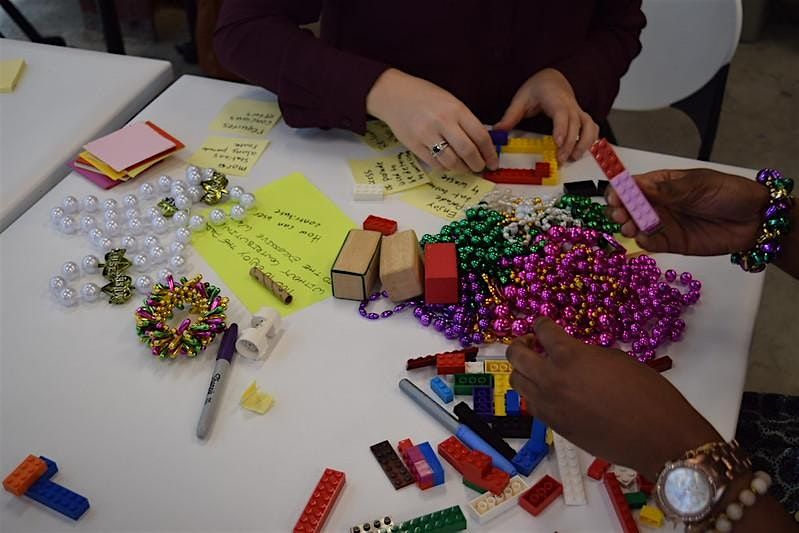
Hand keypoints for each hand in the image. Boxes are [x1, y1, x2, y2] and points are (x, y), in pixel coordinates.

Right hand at [366, 68, 497, 172]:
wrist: (394, 95)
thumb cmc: (425, 96)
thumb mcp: (450, 101)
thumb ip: (465, 120)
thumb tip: (481, 144)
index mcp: (456, 109)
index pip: (480, 136)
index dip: (490, 153)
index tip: (493, 161)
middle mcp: (442, 122)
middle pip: (468, 151)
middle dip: (477, 164)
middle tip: (480, 167)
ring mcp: (427, 135)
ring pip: (451, 162)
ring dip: (461, 169)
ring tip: (464, 168)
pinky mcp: (414, 146)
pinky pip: (435, 164)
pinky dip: (445, 168)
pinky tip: (448, 164)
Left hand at [493, 68, 598, 163]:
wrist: (553, 78)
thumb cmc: (538, 87)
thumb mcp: (520, 99)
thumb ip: (510, 116)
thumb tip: (497, 131)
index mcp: (555, 98)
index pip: (561, 114)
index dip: (561, 128)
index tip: (558, 142)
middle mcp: (570, 105)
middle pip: (576, 124)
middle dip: (570, 143)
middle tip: (560, 158)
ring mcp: (578, 111)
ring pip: (589, 126)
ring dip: (584, 143)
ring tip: (573, 158)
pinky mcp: (581, 117)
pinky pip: (592, 128)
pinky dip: (590, 140)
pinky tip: (581, 151)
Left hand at [507, 317, 720, 479]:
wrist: (657, 437)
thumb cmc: (648, 393)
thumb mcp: (617, 360)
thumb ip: (587, 354)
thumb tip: (575, 355)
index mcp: (569, 355)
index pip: (542, 330)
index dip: (542, 323)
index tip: (543, 324)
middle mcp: (551, 378)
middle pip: (515, 355)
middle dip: (521, 344)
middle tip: (534, 343)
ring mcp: (549, 404)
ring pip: (517, 381)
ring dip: (524, 370)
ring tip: (539, 368)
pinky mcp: (555, 426)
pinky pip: (531, 405)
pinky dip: (534, 394)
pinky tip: (549, 392)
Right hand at [607, 169, 769, 255]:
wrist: (754, 219)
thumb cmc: (729, 193)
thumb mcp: (698, 185)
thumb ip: (667, 190)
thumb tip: (637, 186)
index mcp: (662, 184)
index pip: (633, 185)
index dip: (620, 190)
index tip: (615, 196)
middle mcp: (658, 203)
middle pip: (628, 207)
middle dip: (619, 211)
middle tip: (621, 215)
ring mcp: (663, 223)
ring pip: (635, 226)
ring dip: (628, 227)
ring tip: (630, 227)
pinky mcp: (671, 243)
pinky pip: (650, 243)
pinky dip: (642, 242)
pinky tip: (644, 239)